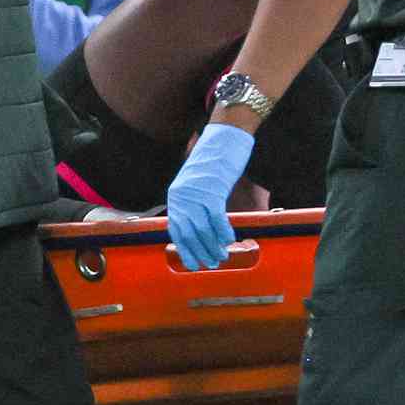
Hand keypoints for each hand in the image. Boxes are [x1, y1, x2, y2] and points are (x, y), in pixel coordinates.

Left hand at [165, 123, 254, 270]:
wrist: (222, 140)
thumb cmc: (213, 165)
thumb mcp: (198, 186)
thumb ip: (195, 205)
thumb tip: (201, 229)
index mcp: (176, 196)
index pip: (175, 229)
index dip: (183, 248)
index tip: (191, 263)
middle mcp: (181, 196)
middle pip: (188, 231)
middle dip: (199, 251)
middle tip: (210, 264)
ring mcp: (196, 193)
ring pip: (201, 228)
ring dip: (212, 246)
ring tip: (221, 257)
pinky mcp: (212, 190)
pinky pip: (216, 217)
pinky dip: (223, 231)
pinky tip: (229, 241)